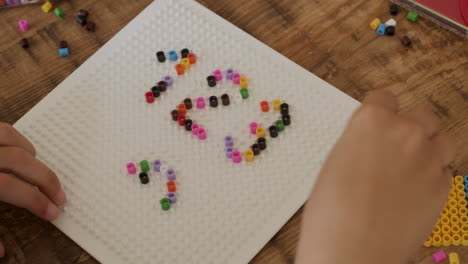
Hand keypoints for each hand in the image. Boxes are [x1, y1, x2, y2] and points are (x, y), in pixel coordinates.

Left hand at [0, 122, 65, 257]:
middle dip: (44, 180)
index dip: (35, 201)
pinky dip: (18, 139)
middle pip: (19, 162)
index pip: (11, 188)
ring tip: (41, 174)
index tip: (53, 213)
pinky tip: (24, 152)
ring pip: (11, 140)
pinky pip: (3, 129)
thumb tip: (1, 252)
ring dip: (31, 157)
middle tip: (59, 196)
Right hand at [296, 90, 455, 263]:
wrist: (352, 248)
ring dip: (429, 148)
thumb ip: (359, 144)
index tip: (379, 119)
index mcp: (371, 121)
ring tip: (411, 168)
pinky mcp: (443, 186)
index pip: (384, 97)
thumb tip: (371, 146)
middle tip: (396, 149)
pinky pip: (445, 171)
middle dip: (410, 128)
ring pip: (442, 139)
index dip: (380, 110)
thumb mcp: (335, 163)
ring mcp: (428, 159)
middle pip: (422, 115)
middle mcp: (405, 133)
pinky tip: (413, 193)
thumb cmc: (332, 212)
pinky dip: (433, 177)